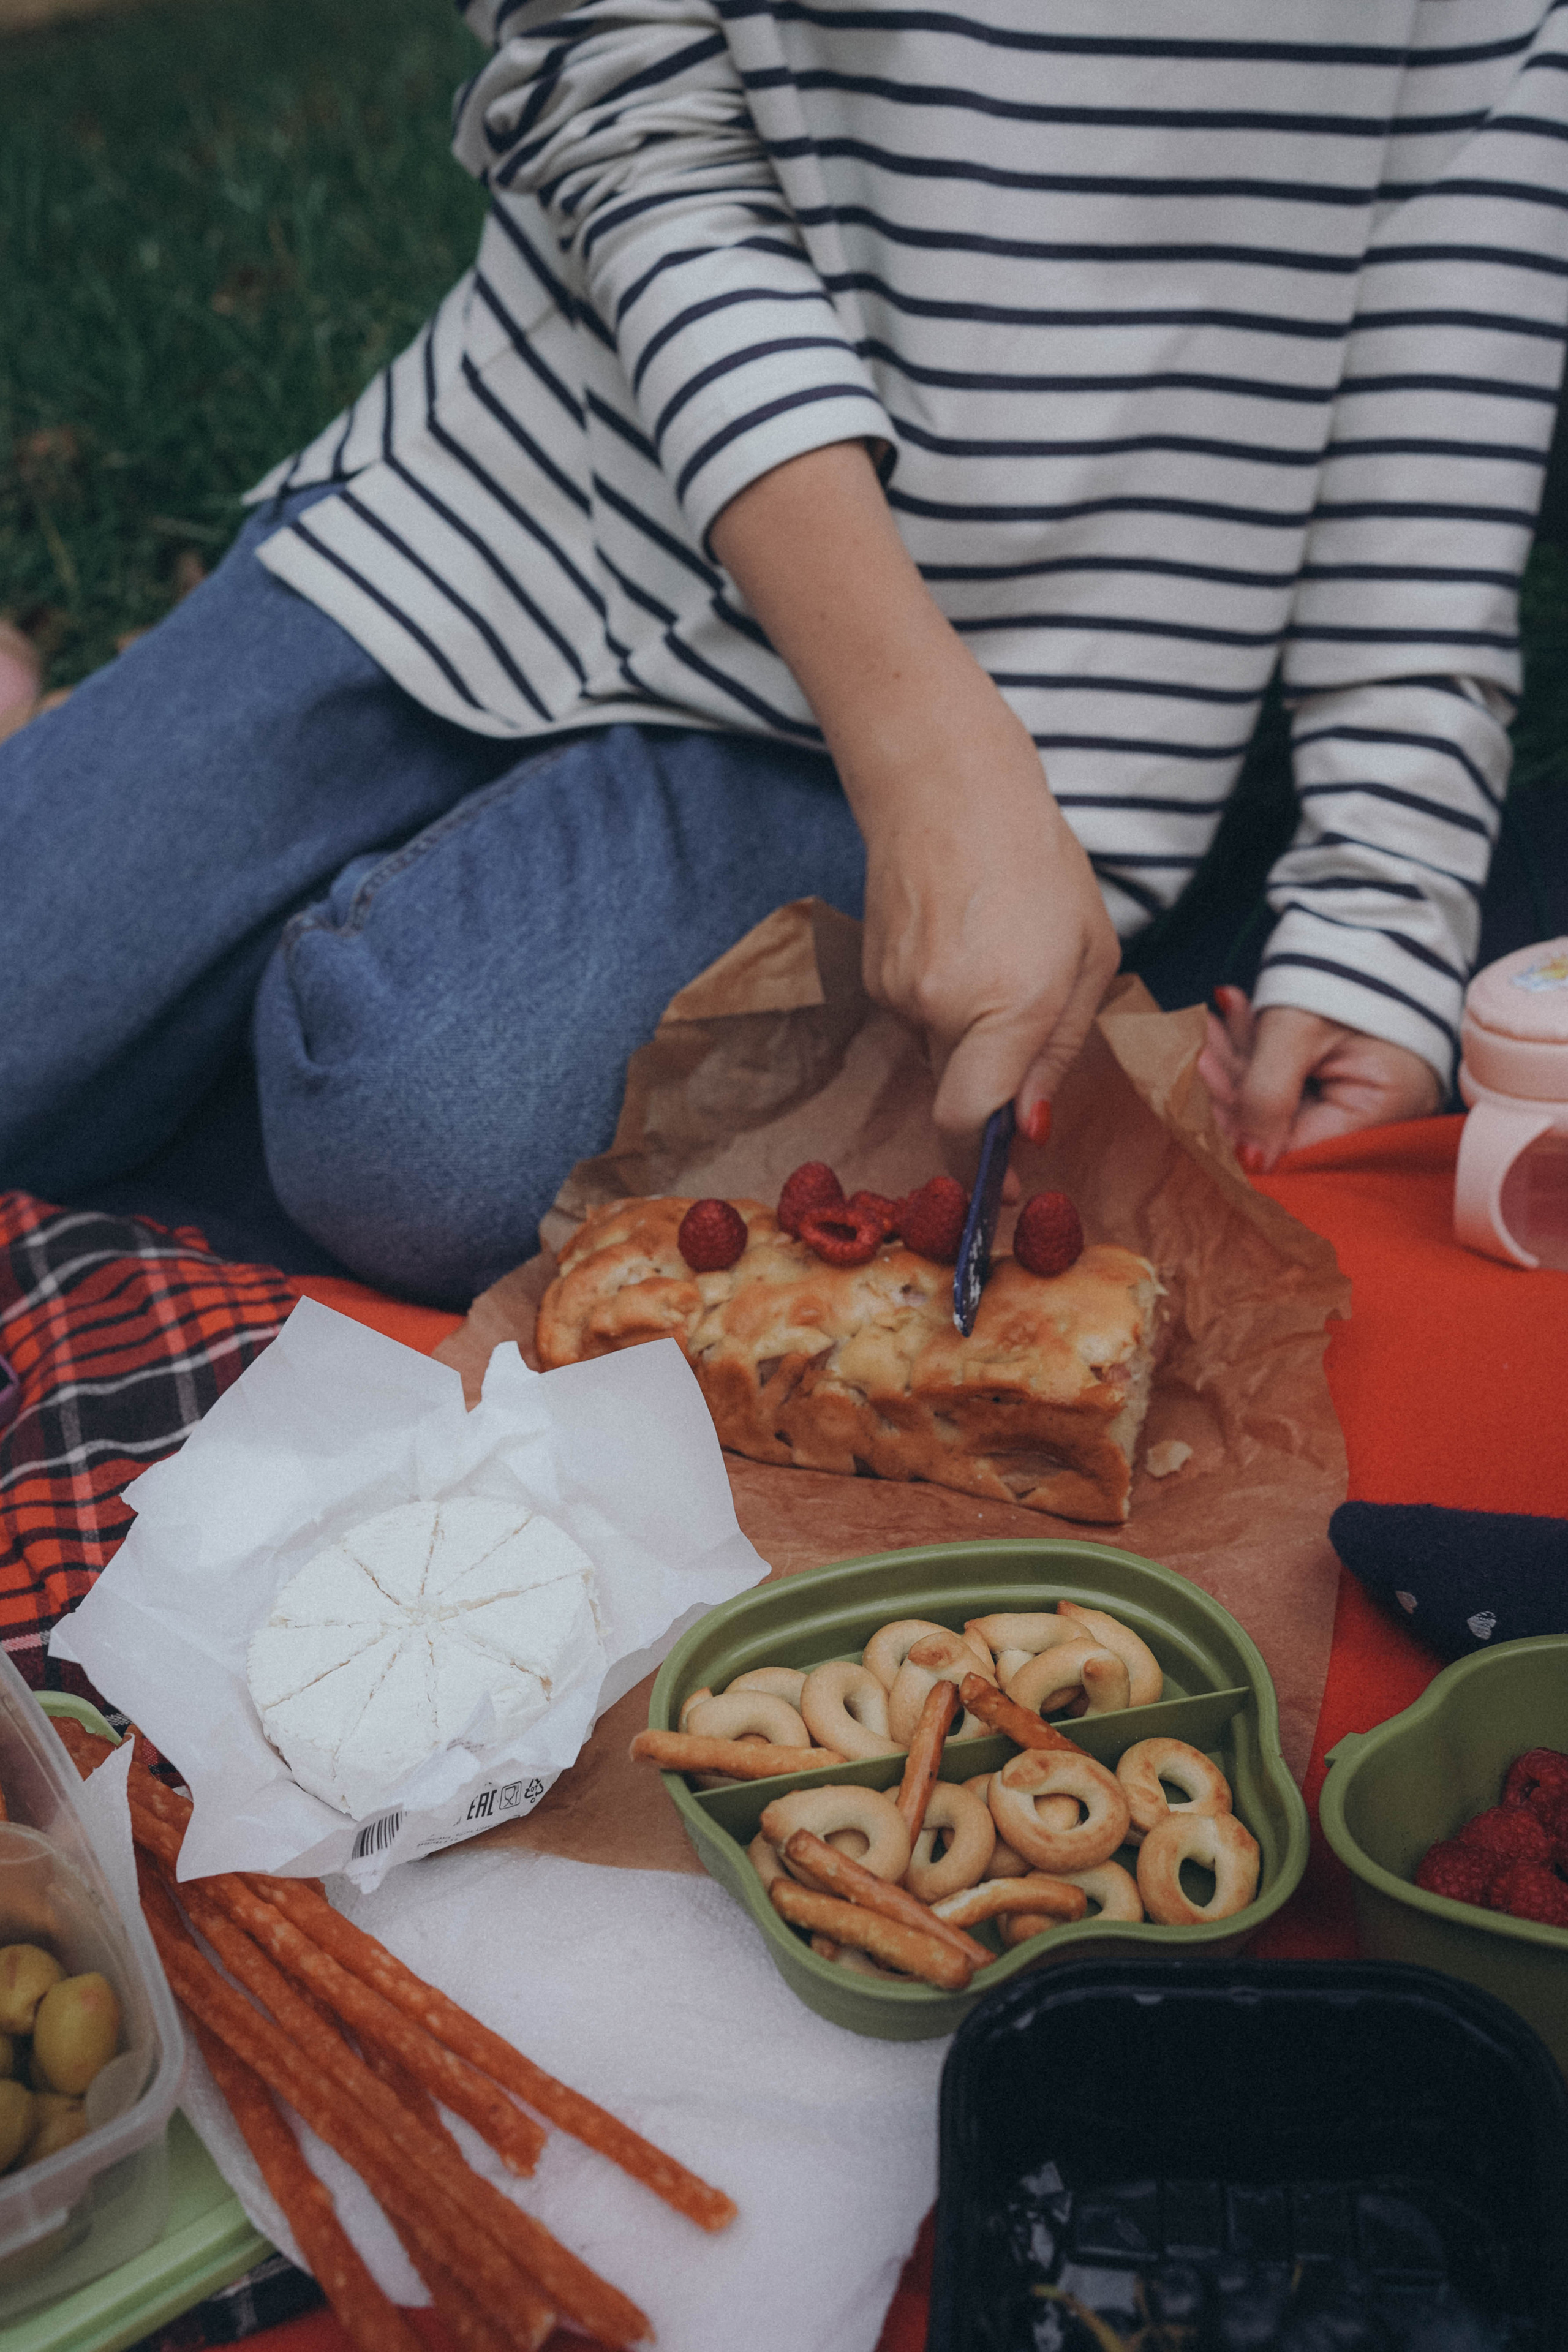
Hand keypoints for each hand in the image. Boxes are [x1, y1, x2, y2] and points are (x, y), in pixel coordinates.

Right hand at [851, 677, 1118, 1135]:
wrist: (944, 785)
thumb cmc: (1036, 862)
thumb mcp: (1089, 955)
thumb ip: (1059, 1048)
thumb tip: (1029, 1125)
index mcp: (1011, 1007)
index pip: (971, 1123)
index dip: (983, 1169)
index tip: (1003, 1191)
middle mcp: (943, 1009)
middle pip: (956, 1097)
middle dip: (989, 1094)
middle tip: (1020, 1054)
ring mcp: (898, 993)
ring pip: (936, 1056)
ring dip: (968, 1038)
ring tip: (997, 961)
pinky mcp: (873, 975)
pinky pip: (915, 1019)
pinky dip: (942, 1003)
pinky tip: (962, 946)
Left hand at [1199, 988, 1442, 1168]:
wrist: (1375, 916)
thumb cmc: (1344, 967)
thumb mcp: (1296, 1031)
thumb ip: (1266, 1096)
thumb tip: (1249, 1164)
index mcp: (1384, 1106)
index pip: (1301, 1147)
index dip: (1245, 1132)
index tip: (1199, 1104)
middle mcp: (1379, 1109)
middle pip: (1287, 1124)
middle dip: (1236, 1088)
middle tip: (1197, 1054)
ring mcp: (1361, 1088)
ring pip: (1281, 1097)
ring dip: (1239, 1061)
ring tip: (1208, 1027)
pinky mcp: (1342, 1068)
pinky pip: (1291, 1073)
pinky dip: (1259, 1047)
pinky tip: (1231, 1016)